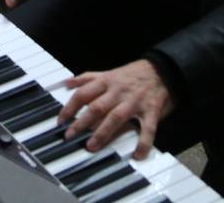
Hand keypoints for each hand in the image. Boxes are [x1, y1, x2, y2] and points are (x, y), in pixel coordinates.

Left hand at [58, 60, 174, 155]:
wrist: (162, 69)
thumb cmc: (133, 74)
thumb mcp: (109, 72)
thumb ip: (88, 78)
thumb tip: (67, 83)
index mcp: (107, 82)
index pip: (83, 93)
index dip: (70, 107)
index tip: (61, 120)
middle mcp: (119, 92)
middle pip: (97, 107)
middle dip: (82, 122)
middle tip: (70, 136)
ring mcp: (135, 102)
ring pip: (116, 117)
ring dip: (103, 133)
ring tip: (92, 146)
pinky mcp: (152, 111)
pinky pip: (148, 128)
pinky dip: (143, 142)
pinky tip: (138, 154)